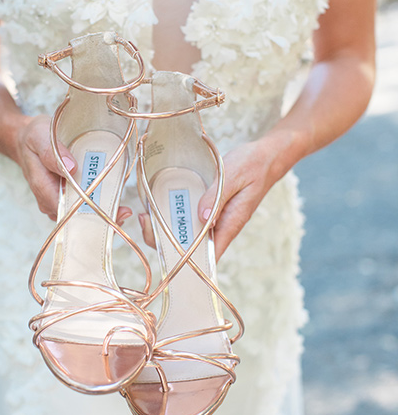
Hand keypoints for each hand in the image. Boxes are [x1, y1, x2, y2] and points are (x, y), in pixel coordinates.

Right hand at [15, 115, 131, 223]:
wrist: (24, 138)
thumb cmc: (33, 137)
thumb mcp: (39, 137)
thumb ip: (52, 153)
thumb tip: (72, 168)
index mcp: (43, 188)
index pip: (67, 209)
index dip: (91, 213)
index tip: (112, 211)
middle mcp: (50, 199)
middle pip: (77, 215)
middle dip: (101, 215)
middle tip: (125, 211)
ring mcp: (57, 198)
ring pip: (80, 212)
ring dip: (101, 210)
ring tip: (124, 208)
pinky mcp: (65, 194)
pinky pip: (81, 202)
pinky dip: (97, 201)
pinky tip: (113, 197)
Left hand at [138, 137, 282, 260]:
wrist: (267, 156)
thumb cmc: (254, 165)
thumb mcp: (234, 175)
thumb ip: (217, 195)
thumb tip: (202, 217)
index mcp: (230, 224)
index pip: (207, 255)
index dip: (184, 258)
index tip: (163, 245)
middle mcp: (221, 226)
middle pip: (191, 247)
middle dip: (166, 240)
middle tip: (147, 219)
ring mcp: (215, 218)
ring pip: (188, 232)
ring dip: (167, 226)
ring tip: (148, 211)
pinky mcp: (210, 208)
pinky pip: (190, 216)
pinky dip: (175, 213)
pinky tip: (161, 204)